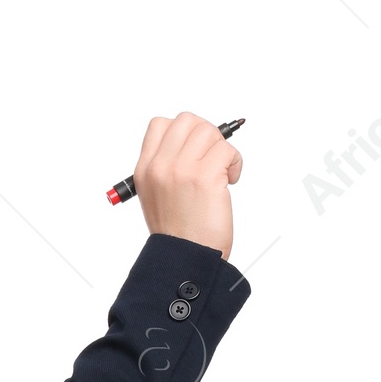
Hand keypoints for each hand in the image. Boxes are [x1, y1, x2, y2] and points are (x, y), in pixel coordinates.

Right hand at [131, 113, 241, 257]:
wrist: (185, 261)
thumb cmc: (178, 234)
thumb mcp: (156, 197)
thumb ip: (166, 168)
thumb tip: (194, 143)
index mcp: (145, 170)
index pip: (160, 125)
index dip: (183, 132)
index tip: (194, 151)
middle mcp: (160, 167)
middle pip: (188, 120)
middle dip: (206, 135)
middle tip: (212, 158)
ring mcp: (181, 170)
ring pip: (209, 132)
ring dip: (222, 149)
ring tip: (223, 172)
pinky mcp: (205, 177)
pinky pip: (227, 150)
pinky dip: (235, 163)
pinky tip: (230, 181)